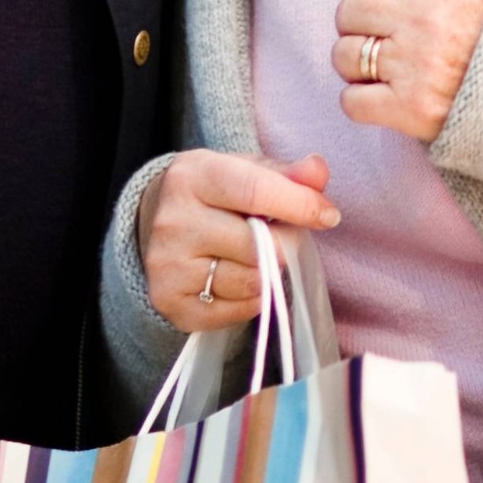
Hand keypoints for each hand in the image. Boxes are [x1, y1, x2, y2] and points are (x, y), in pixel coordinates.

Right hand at [137, 150, 338, 333]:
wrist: (154, 221)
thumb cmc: (213, 193)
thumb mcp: (244, 170)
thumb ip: (286, 173)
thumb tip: (318, 171)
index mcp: (192, 176)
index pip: (256, 192)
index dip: (301, 206)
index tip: (328, 216)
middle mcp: (173, 221)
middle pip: (257, 245)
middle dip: (282, 243)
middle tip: (278, 237)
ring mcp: (167, 265)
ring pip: (249, 282)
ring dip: (265, 274)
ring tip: (251, 256)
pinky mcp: (169, 302)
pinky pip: (234, 312)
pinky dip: (248, 301)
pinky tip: (234, 278)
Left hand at [333, 0, 482, 142]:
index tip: (364, 5)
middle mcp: (422, 20)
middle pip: (348, 12)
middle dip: (353, 29)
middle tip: (373, 43)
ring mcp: (413, 64)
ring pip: (342, 55)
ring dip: (353, 67)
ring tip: (379, 74)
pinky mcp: (408, 107)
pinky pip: (351, 101)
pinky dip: (360, 104)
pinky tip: (381, 100)